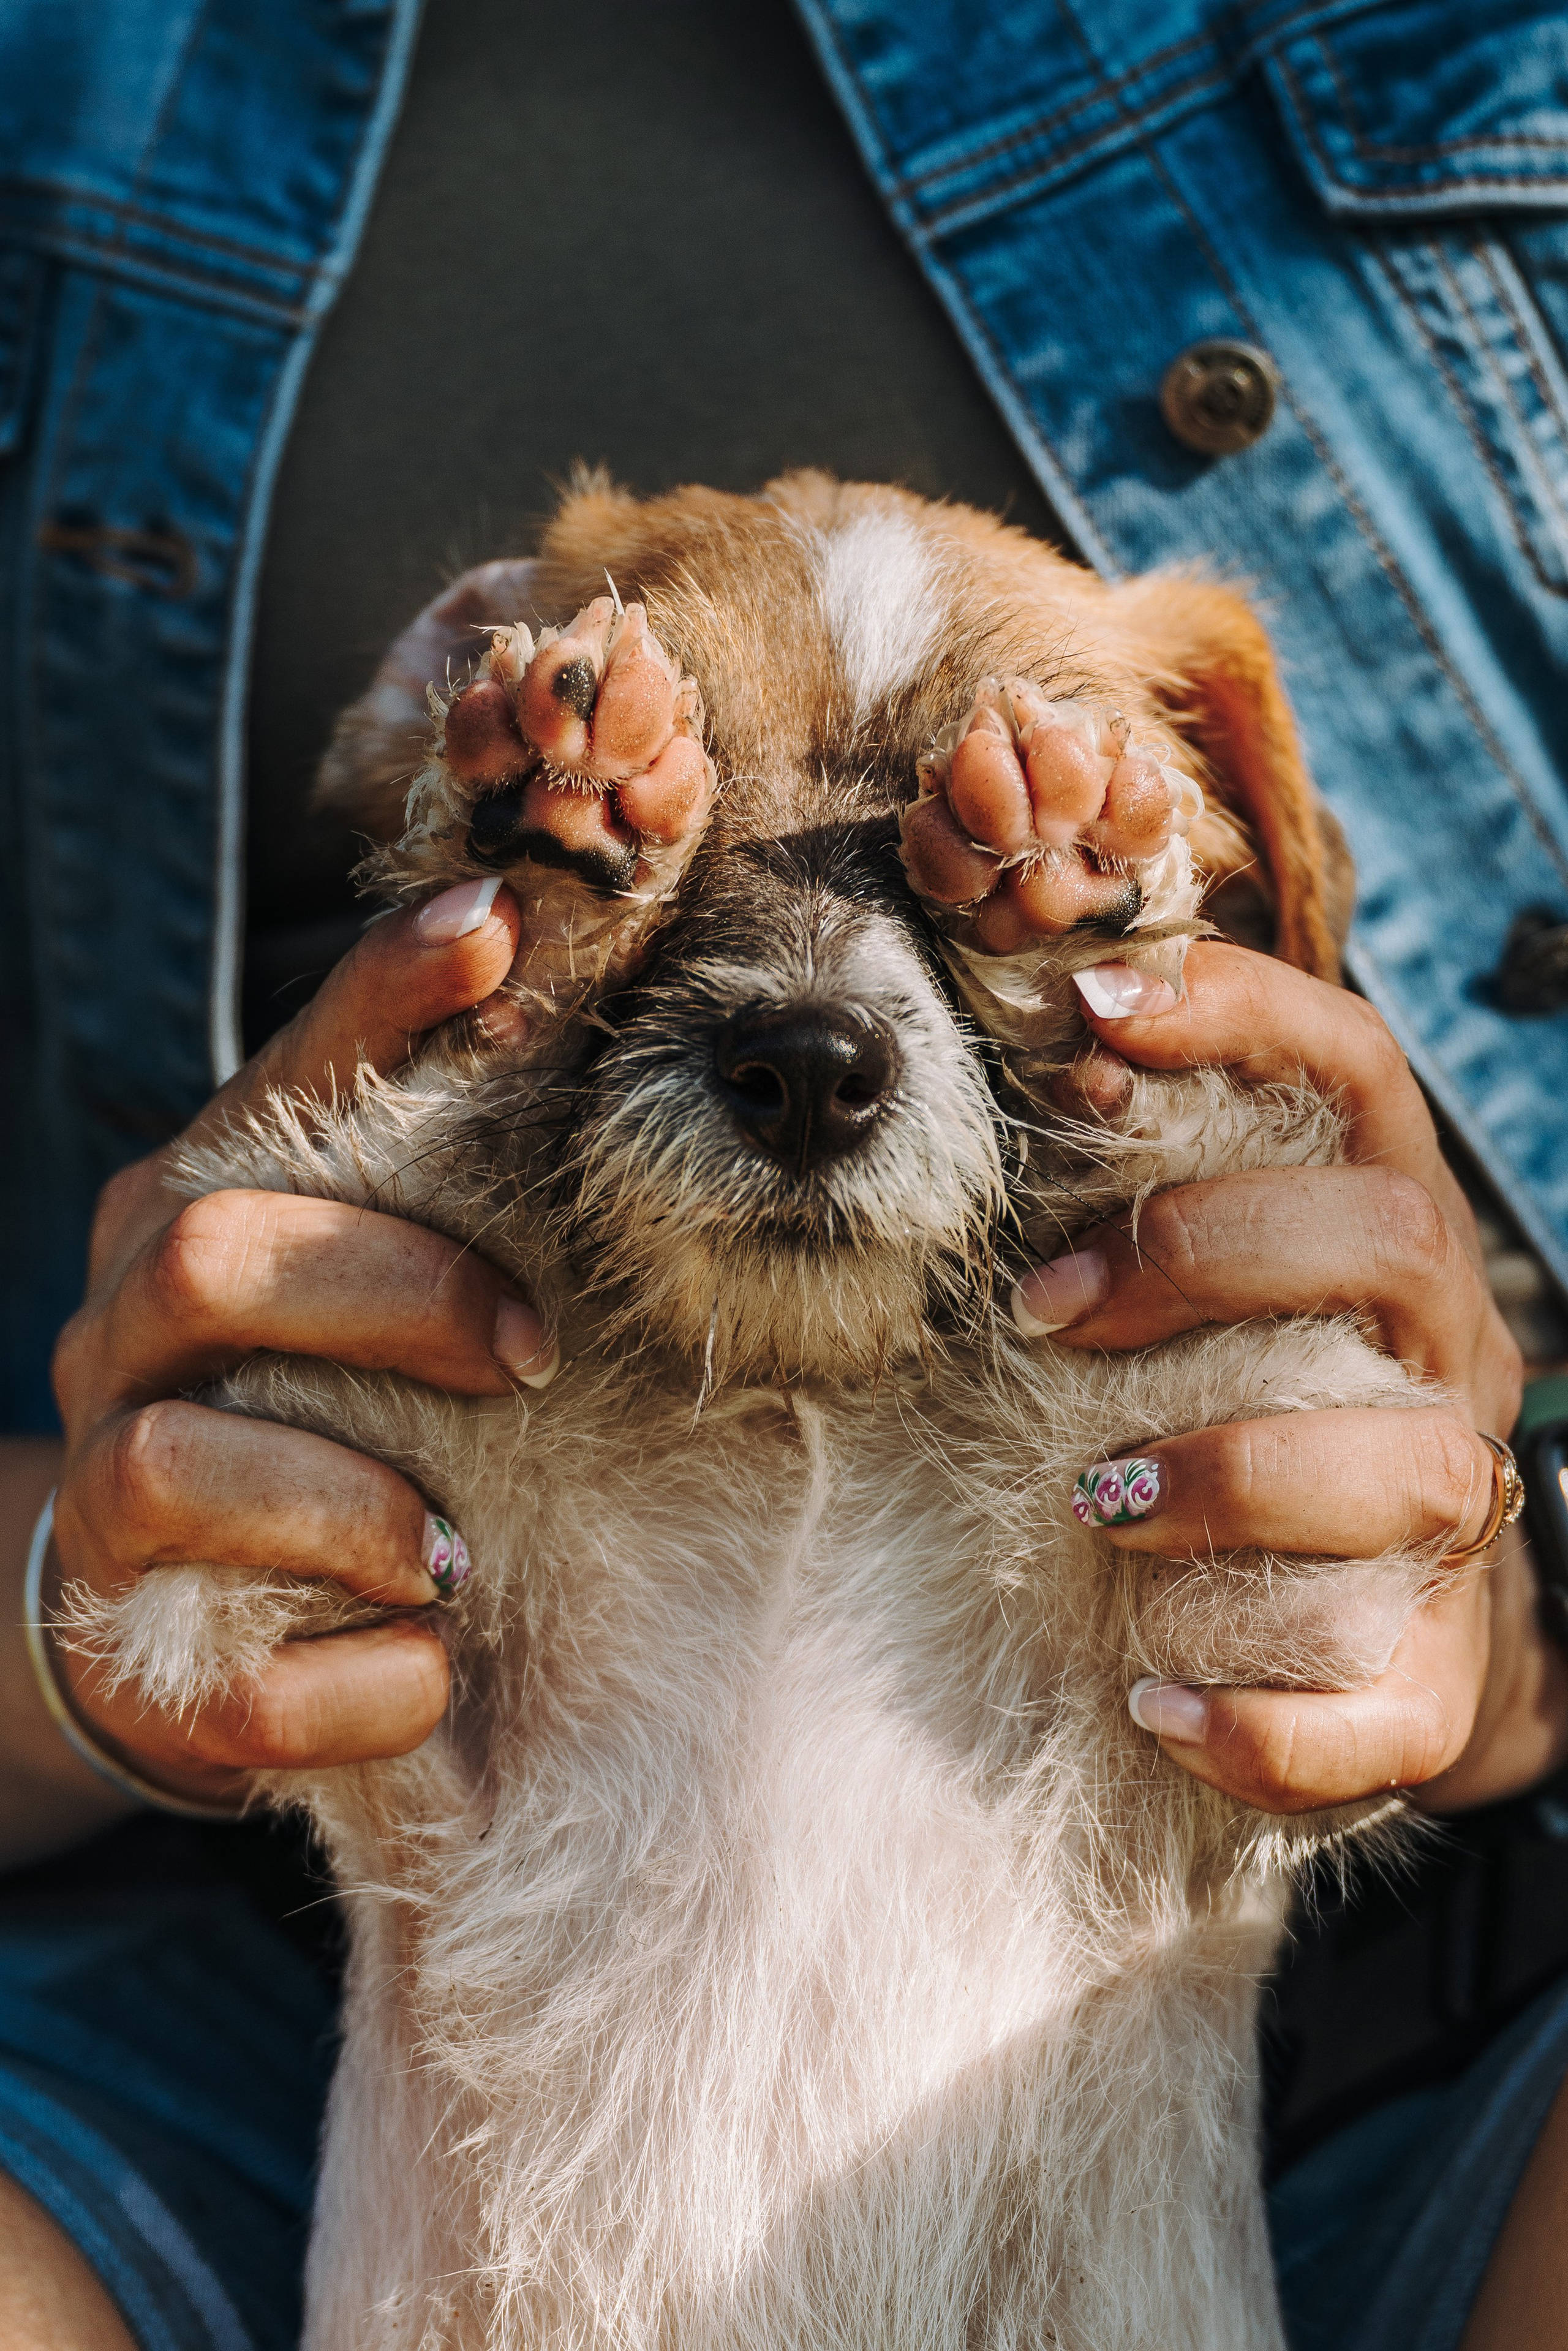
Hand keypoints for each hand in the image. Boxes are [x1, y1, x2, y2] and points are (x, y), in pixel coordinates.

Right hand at [46, 878, 553, 1807]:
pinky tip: (432, 1664)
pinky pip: (238, 1687)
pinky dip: (363, 1681)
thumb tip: (528, 946)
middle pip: (210, 1257)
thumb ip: (421, 1147)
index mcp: (188, 1218)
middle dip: (392, 1292)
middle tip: (530, 1354)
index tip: (500, 933)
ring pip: (174, 1464)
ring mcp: (109, 1505)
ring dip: (353, 1503)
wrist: (173, 1628)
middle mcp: (121, 1340)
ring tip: (454, 1547)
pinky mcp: (138, 1664)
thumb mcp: (357, 1266)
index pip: (273, 1081)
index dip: (379, 1002)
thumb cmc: (310, 1405)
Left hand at [1013, 942, 1566, 1813]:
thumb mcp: (1209, 1295)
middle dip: (1210, 1251)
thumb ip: (1145, 1199)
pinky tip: (1149, 1703)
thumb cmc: (1250, 1417)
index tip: (1091, 1010)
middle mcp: (1447, 1359)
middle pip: (1397, 1240)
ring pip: (1415, 1467)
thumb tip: (1045, 1070)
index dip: (1244, 1018)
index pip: (1360, 1076)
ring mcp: (1459, 1522)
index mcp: (1391, 1238)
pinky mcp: (1432, 1682)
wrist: (1374, 1640)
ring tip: (1095, 1500)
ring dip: (1234, 1470)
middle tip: (1047, 1310)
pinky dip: (1264, 1720)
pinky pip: (1383, 1714)